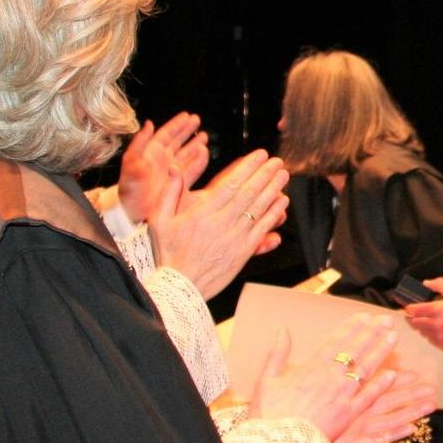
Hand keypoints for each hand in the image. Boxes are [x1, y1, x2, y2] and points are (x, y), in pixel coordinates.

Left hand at [117, 113, 209, 222]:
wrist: (133, 212)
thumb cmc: (129, 189)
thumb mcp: (130, 163)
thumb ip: (140, 143)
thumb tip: (149, 124)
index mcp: (151, 153)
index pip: (166, 134)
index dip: (176, 124)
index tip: (186, 115)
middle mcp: (163, 161)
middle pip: (178, 142)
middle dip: (188, 130)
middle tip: (197, 120)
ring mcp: (172, 172)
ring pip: (187, 154)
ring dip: (195, 145)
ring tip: (204, 136)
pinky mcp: (178, 184)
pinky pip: (192, 171)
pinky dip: (199, 163)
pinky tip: (205, 154)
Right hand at [147, 149, 287, 297]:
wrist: (179, 286)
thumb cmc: (169, 252)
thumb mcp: (160, 220)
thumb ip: (169, 192)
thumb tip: (173, 167)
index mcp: (202, 213)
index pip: (231, 184)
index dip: (248, 167)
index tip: (259, 156)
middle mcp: (221, 223)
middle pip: (249, 193)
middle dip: (265, 174)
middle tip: (277, 161)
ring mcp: (234, 238)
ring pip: (258, 209)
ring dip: (273, 189)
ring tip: (283, 175)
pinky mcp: (243, 252)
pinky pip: (261, 229)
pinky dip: (273, 214)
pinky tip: (282, 202)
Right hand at [252, 316, 437, 442]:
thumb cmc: (268, 414)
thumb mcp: (267, 379)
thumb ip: (277, 353)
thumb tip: (281, 330)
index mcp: (311, 367)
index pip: (336, 341)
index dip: (352, 327)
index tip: (364, 316)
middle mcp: (330, 376)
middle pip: (356, 350)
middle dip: (372, 332)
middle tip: (386, 320)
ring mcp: (342, 395)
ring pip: (366, 368)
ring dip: (381, 351)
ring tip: (393, 338)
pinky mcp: (348, 415)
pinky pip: (368, 396)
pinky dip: (380, 385)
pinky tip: (392, 375)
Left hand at [402, 276, 442, 349]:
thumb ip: (438, 284)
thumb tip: (426, 283)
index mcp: (435, 310)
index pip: (413, 310)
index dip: (407, 308)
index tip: (407, 307)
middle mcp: (434, 325)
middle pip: (414, 323)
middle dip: (413, 318)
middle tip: (416, 314)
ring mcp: (439, 337)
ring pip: (422, 333)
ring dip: (423, 327)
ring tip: (430, 321)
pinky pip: (431, 341)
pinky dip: (432, 335)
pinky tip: (439, 330)